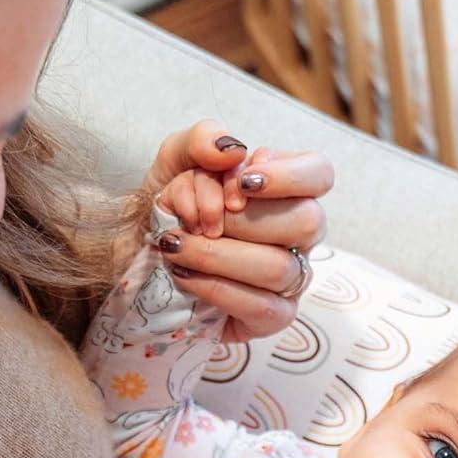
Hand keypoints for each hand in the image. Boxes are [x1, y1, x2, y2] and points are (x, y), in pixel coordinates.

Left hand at [142, 119, 332, 344]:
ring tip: (176, 245)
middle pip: (308, 221)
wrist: (137, 258)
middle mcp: (298, 235)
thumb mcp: (175, 161)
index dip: (288, 176)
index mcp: (287, 191)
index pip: (320, 174)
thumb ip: (202, 139)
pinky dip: (216, 287)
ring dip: (218, 254)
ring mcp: (290, 280)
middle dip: (244, 220)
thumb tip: (233, 150)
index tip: (241, 183)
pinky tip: (184, 274)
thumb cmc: (171, 209)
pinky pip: (261, 307)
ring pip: (279, 267)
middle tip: (201, 220)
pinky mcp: (271, 318)